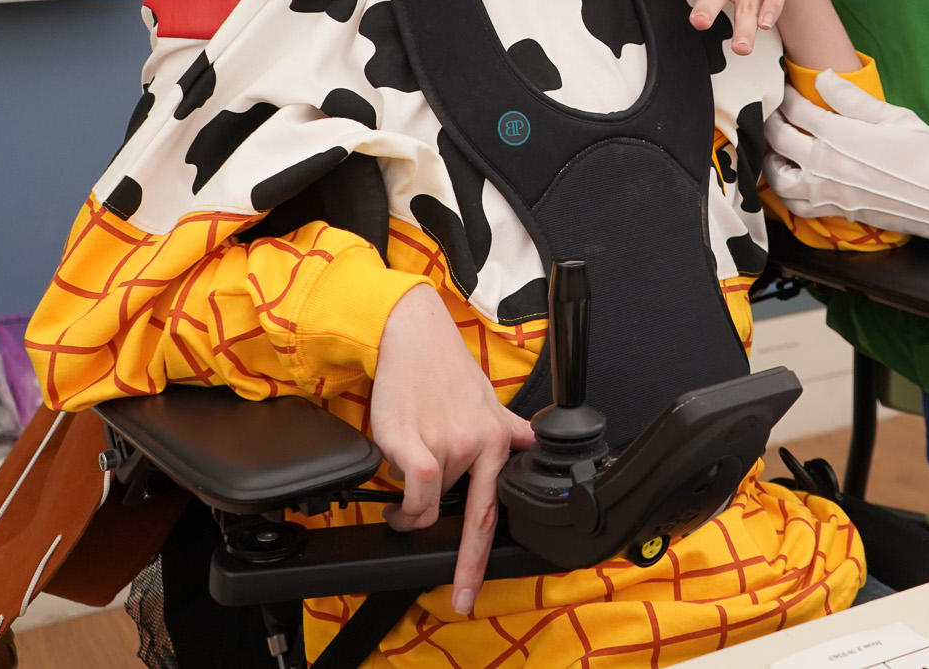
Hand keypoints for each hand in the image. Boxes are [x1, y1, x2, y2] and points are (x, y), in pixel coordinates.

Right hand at [370, 286, 534, 614]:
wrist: (411, 333)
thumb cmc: (444, 368)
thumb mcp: (486, 398)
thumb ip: (508, 427)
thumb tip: (531, 442)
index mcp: (499, 438)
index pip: (494, 509)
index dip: (482, 557)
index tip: (471, 594)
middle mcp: (477, 444)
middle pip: (463, 516)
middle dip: (459, 558)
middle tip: (454, 582)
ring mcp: (446, 445)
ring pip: (427, 505)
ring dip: (415, 503)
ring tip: (410, 479)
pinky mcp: (412, 442)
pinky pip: (412, 495)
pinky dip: (403, 506)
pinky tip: (397, 502)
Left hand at [762, 71, 928, 255]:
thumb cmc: (927, 156)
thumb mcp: (894, 117)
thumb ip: (852, 98)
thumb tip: (822, 76)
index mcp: (839, 136)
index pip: (796, 108)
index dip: (787, 93)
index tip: (786, 84)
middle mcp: (825, 165)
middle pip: (778, 137)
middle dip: (772, 117)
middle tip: (775, 107)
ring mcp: (827, 192)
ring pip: (777, 175)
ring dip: (770, 156)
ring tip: (777, 143)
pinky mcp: (834, 210)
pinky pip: (794, 204)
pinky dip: (784, 190)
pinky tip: (791, 175)